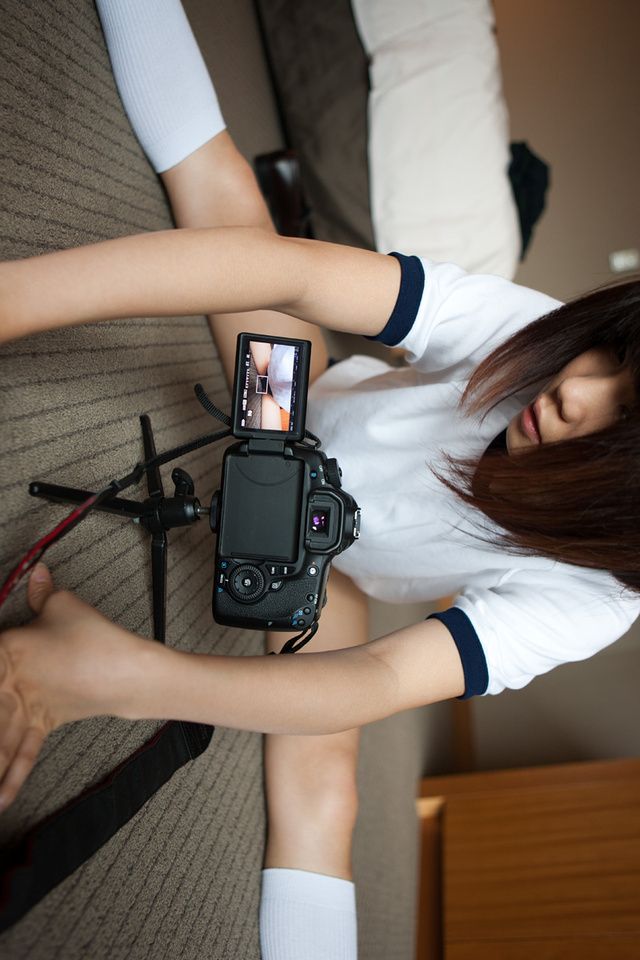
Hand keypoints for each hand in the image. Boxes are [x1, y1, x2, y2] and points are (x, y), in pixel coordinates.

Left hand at [0, 565, 149, 808]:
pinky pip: (21, 754)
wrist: (127, 672)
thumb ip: (42, 592)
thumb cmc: (95, 638)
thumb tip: (37, 573)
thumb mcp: (65, 606)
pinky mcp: (42, 725)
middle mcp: (10, 684)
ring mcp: (25, 709)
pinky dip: (10, 778)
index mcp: (7, 650)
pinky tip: (1, 801)